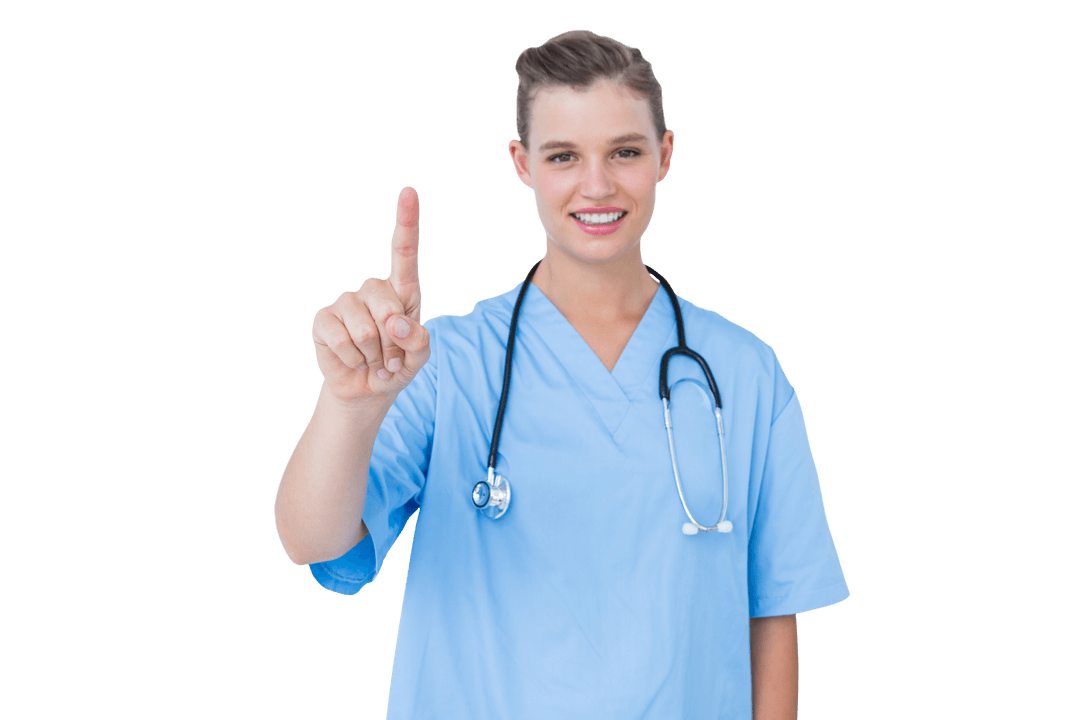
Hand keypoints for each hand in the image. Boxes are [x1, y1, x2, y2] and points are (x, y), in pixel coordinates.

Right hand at [311, 186, 428, 402]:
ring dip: (373, 354)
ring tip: (373, 361)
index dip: (407, 222)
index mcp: (402, 292)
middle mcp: (373, 291)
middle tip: (391, 359)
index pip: (404, 253)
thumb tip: (396, 323)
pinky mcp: (324, 320)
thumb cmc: (397, 367)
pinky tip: (355, 360)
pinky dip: (353, 358)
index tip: (409, 192)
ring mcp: (346, 303)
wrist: (366, 390)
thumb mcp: (418, 359)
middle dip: (392, 341)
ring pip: (363, 327)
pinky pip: (340, 338)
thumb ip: (420, 342)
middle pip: (386, 304)